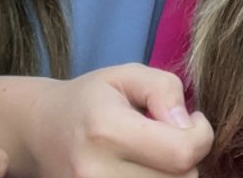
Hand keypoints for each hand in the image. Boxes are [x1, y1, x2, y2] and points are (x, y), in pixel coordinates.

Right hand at [26, 63, 212, 177]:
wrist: (41, 132)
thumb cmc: (90, 99)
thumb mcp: (126, 75)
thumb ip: (163, 89)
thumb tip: (188, 125)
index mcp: (106, 130)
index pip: (180, 152)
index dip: (201, 135)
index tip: (193, 120)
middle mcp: (98, 174)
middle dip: (188, 157)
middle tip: (172, 137)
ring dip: (174, 175)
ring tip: (157, 154)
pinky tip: (147, 171)